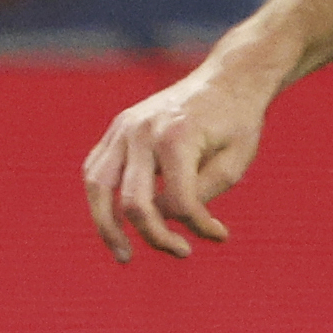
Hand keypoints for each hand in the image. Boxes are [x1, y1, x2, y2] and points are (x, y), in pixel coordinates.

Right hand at [84, 66, 267, 260]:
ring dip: (107, 226)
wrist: (227, 79)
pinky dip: (100, 199)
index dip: (198, 226)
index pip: (177, 203)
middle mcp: (142, 132)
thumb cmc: (237, 122)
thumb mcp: (234, 162)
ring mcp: (124, 128)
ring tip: (124, 254)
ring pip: (98, 187)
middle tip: (181, 253)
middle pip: (133, 202)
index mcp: (176, 138)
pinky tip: (114, 221)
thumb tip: (168, 223)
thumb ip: (201, 196)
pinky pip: (96, 169)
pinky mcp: (117, 128)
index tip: (220, 233)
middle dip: (156, 236)